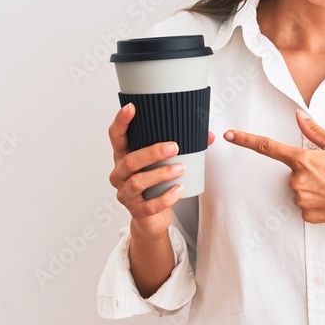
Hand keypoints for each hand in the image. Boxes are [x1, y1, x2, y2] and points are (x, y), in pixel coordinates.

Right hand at [108, 103, 214, 239]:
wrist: (151, 217)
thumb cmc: (156, 184)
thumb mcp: (164, 163)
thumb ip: (184, 148)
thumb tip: (208, 135)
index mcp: (123, 156)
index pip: (116, 136)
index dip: (121, 122)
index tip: (132, 107)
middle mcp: (119, 174)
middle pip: (130, 161)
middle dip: (152, 152)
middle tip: (174, 147)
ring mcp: (125, 194)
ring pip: (138, 182)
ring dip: (161, 174)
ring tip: (180, 168)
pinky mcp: (136, 211)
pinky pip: (149, 205)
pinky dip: (166, 198)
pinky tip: (179, 190)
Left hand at [223, 109, 324, 235]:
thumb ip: (315, 133)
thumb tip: (299, 117)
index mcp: (304, 160)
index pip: (268, 147)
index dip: (246, 140)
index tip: (230, 135)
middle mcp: (298, 181)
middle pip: (293, 170)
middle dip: (309, 169)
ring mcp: (301, 200)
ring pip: (299, 188)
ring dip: (314, 186)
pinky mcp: (307, 216)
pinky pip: (305, 204)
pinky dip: (317, 201)